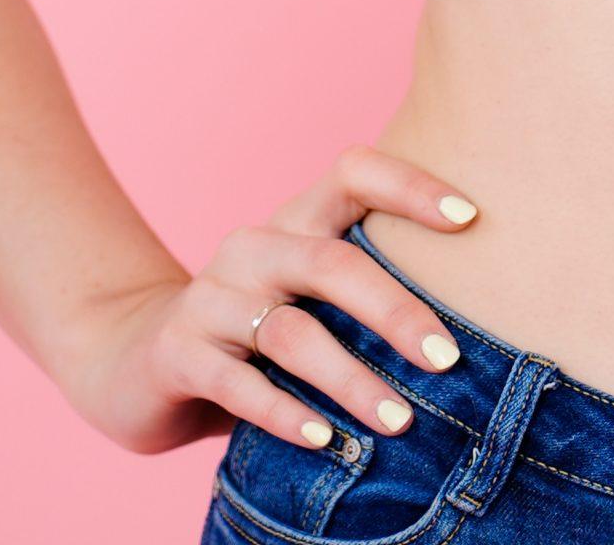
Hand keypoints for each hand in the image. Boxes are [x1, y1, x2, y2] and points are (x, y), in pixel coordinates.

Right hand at [56, 145, 481, 456]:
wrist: (135, 360)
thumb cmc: (256, 331)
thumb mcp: (310, 301)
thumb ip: (368, 299)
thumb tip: (477, 330)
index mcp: (296, 220)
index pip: (355, 173)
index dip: (411, 186)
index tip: (471, 219)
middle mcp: (255, 245)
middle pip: (332, 263)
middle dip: (395, 312)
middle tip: (447, 360)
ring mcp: (211, 296)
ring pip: (291, 331)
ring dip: (350, 380)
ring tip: (398, 422)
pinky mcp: (178, 351)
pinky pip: (237, 382)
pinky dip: (285, 413)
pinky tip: (325, 440)